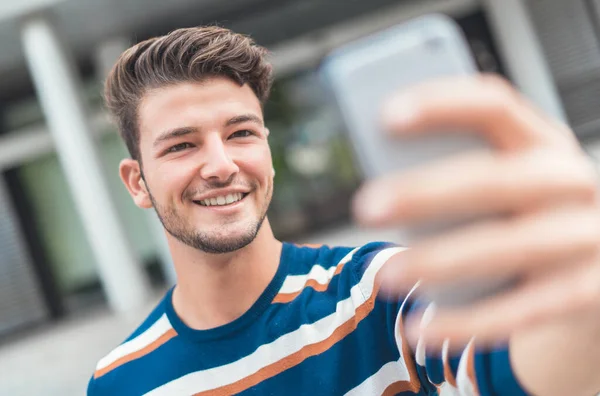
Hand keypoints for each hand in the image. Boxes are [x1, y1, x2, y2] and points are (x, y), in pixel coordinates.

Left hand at [353, 74, 599, 350]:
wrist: (592, 268)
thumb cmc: (521, 214)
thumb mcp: (500, 183)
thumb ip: (453, 175)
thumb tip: (380, 189)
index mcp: (541, 142)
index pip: (495, 105)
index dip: (442, 105)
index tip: (385, 115)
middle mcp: (571, 182)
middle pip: (498, 178)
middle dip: (428, 193)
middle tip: (365, 207)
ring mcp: (587, 236)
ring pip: (511, 246)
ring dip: (442, 261)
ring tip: (384, 277)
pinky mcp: (589, 290)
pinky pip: (524, 310)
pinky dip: (468, 324)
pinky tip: (420, 330)